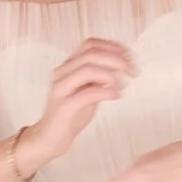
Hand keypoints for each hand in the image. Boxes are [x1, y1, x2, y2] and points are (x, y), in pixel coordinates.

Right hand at [22, 38, 134, 173]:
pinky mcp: (65, 106)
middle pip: (91, 54)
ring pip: (87, 69)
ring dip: (111, 74)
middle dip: (116, 59)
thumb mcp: (88, 90)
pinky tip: (116, 95)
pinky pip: (87, 93)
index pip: (90, 44)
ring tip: (123, 84)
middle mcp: (62, 73)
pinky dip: (106, 91)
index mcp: (68, 66)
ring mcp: (61, 89)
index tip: (128, 55)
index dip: (112, 46)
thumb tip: (121, 66)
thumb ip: (100, 77)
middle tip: (131, 70)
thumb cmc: (71, 113)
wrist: (50, 137)